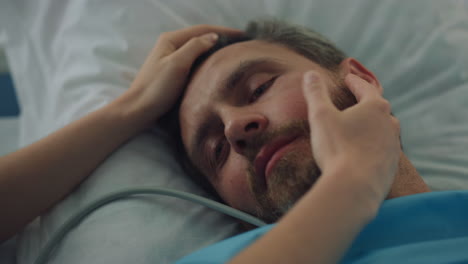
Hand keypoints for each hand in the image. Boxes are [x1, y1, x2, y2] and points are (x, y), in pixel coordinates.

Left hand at [120, 25, 242, 128]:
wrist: (139, 109)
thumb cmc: (157, 87)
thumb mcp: (177, 64)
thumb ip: (195, 47)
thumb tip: (213, 37)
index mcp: (171, 39)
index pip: (202, 30)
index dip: (224, 31)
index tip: (242, 35)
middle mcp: (171, 45)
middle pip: (201, 37)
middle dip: (221, 38)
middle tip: (241, 44)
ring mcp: (172, 58)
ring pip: (198, 49)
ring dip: (215, 49)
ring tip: (233, 54)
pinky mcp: (173, 71)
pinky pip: (195, 61)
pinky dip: (207, 60)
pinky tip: (216, 67)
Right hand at [302, 71, 400, 201]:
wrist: (355, 186)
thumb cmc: (337, 148)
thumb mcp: (320, 116)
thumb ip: (315, 93)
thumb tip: (310, 73)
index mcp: (375, 107)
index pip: (365, 88)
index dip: (354, 82)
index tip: (348, 79)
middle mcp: (390, 123)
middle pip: (379, 107)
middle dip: (367, 102)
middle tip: (357, 99)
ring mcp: (393, 145)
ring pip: (384, 128)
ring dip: (373, 124)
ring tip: (362, 126)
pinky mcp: (392, 164)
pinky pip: (383, 148)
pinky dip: (374, 145)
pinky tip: (365, 151)